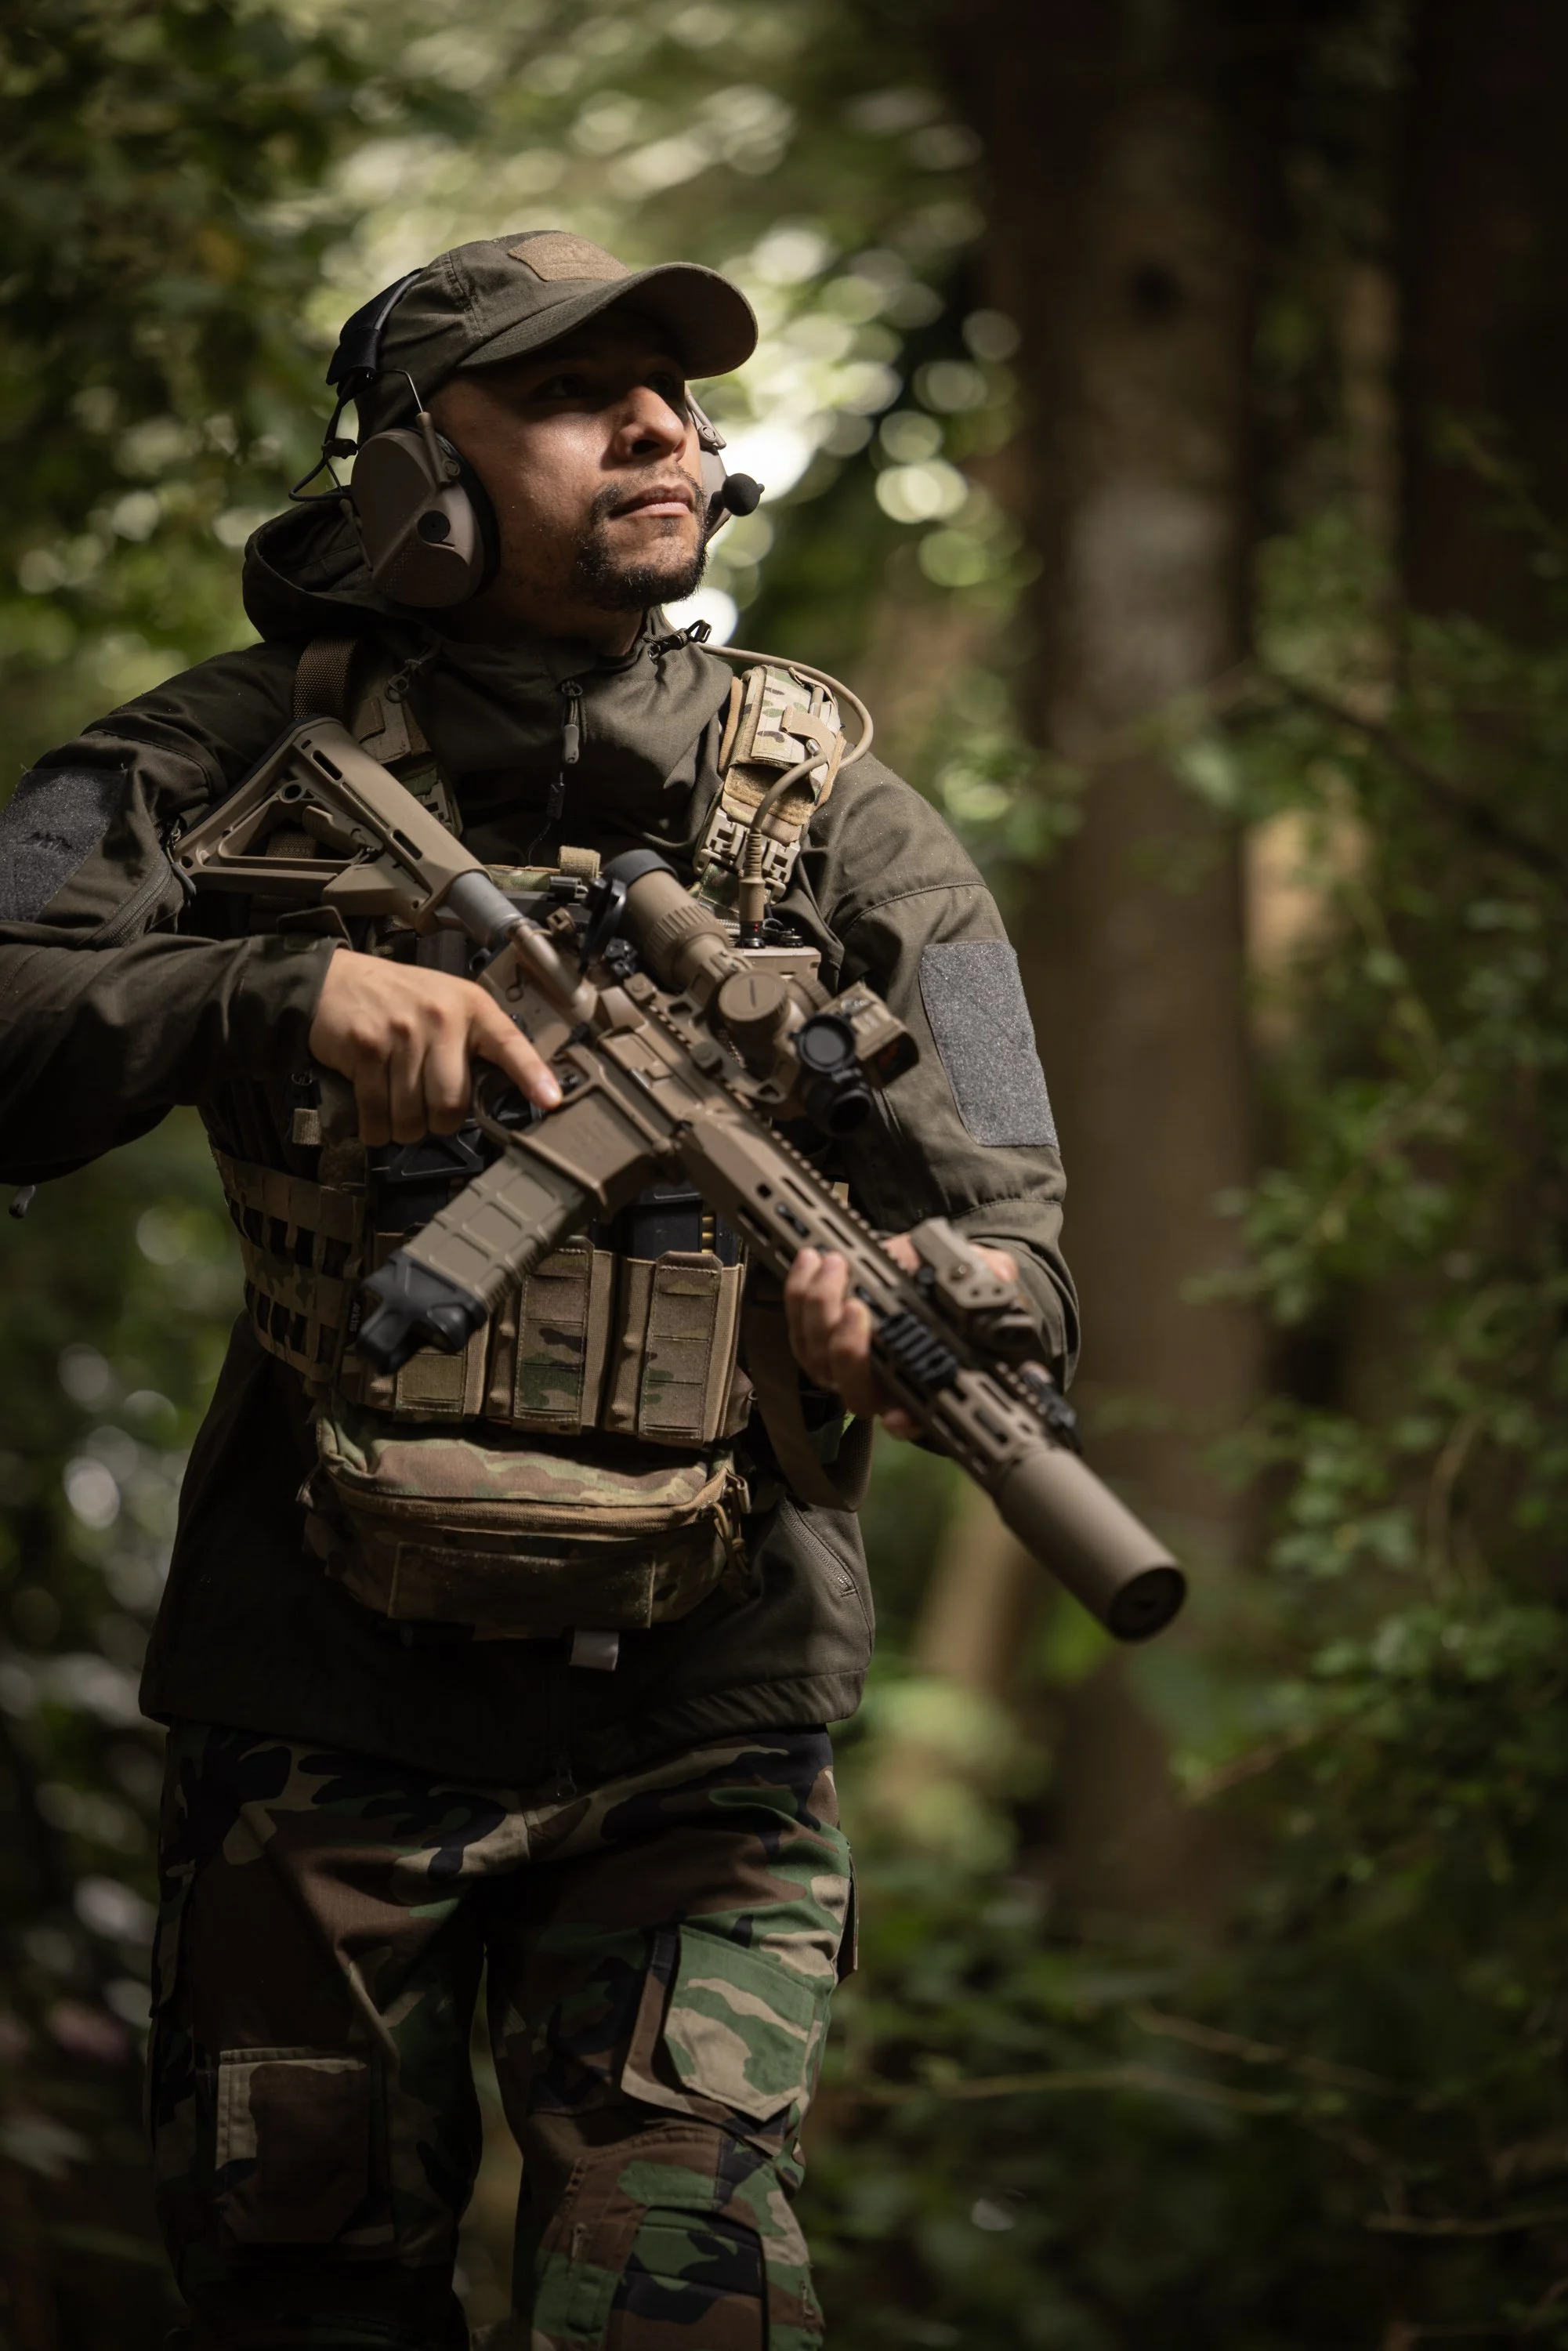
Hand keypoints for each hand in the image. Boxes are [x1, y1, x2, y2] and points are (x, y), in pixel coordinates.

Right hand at [307, 949, 561, 1146]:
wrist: (333, 981)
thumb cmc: (397, 1000)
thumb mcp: (446, 1005)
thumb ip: (472, 1043)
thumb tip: (495, 1095)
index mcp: (471, 1007)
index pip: (509, 1044)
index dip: (531, 1075)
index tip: (550, 1100)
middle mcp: (441, 1017)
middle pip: (451, 1102)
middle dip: (439, 1122)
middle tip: (430, 1113)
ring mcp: (401, 1032)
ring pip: (413, 1114)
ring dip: (405, 1128)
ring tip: (400, 1112)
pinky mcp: (365, 1048)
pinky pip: (376, 1112)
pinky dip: (376, 1129)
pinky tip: (376, 1121)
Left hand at [783, 1235, 1019, 1441]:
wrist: (917, 1265)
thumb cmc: (951, 1285)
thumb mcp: (983, 1275)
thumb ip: (992, 1280)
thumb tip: (998, 1283)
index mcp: (921, 1380)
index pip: (912, 1416)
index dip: (902, 1420)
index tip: (898, 1412)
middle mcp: (878, 1383)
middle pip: (852, 1387)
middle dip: (848, 1348)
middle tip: (856, 1304)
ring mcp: (840, 1364)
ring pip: (816, 1356)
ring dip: (817, 1309)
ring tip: (832, 1265)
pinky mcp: (813, 1338)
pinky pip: (796, 1327)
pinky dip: (798, 1294)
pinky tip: (810, 1262)